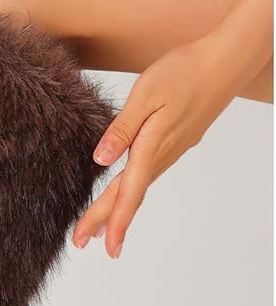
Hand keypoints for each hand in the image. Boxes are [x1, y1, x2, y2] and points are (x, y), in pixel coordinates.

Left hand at [72, 33, 241, 257]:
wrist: (225, 60)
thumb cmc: (184, 71)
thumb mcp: (145, 95)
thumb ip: (121, 129)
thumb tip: (100, 160)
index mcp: (151, 147)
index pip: (126, 193)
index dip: (111, 221)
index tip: (98, 244)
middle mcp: (161, 156)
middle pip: (127, 196)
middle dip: (103, 222)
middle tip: (79, 243)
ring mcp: (170, 151)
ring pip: (137, 188)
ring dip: (116, 210)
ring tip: (96, 230)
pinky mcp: (174, 143)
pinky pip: (146, 175)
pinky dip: (130, 192)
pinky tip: (123, 195)